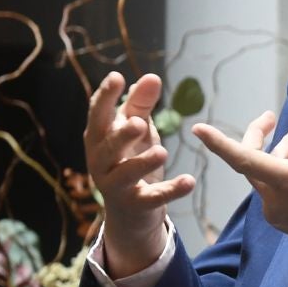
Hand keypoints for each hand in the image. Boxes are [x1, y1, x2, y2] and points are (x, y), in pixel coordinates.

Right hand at [84, 71, 194, 275]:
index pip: (98, 115)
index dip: (105, 97)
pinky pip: (152, 198)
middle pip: (108, 147)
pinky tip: (189, 181)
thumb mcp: (137, 130)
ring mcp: (115, 186)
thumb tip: (152, 76)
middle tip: (139, 124)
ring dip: (142, 163)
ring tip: (162, 152)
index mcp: (99, 138)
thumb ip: (141, 104)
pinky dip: (171, 190)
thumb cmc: (129, 158)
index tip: (116, 78)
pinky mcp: (136, 204)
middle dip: (122, 135)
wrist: (129, 210)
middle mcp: (101, 162)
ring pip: (126, 174)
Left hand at [192, 106, 287, 273]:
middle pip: (253, 162)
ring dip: (284, 152)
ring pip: (268, 174)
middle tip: (271, 115)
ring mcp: (281, 215)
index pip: (244, 160)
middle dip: (261, 136)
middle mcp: (279, 201)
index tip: (198, 128)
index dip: (220, 143)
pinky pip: (278, 190)